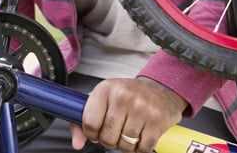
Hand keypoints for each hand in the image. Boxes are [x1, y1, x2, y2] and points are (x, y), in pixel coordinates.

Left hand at [70, 77, 186, 152]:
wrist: (159, 89)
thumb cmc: (126, 95)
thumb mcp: (101, 99)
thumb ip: (82, 120)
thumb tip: (77, 143)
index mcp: (105, 89)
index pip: (89, 123)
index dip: (91, 133)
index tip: (96, 132)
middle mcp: (122, 96)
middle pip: (107, 137)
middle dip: (108, 141)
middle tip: (114, 133)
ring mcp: (141, 108)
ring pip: (125, 145)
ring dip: (125, 145)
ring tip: (127, 133)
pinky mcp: (157, 121)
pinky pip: (143, 148)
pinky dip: (140, 148)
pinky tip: (140, 135)